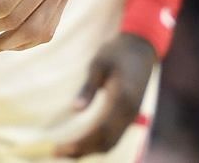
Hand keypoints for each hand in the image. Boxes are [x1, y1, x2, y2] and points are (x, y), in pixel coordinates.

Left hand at [55, 33, 156, 156]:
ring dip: (90, 149)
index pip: (101, 131)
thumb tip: (76, 110)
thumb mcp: (98, 64)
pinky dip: (98, 143)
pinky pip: (115, 135)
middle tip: (56, 152)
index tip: (60, 148)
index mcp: (122, 100)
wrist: (141, 47)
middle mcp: (129, 112)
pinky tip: (82, 142)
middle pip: (106, 141)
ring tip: (66, 151)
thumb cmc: (116, 51)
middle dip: (82, 150)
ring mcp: (132, 115)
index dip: (81, 143)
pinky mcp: (130, 114)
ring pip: (112, 142)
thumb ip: (88, 87)